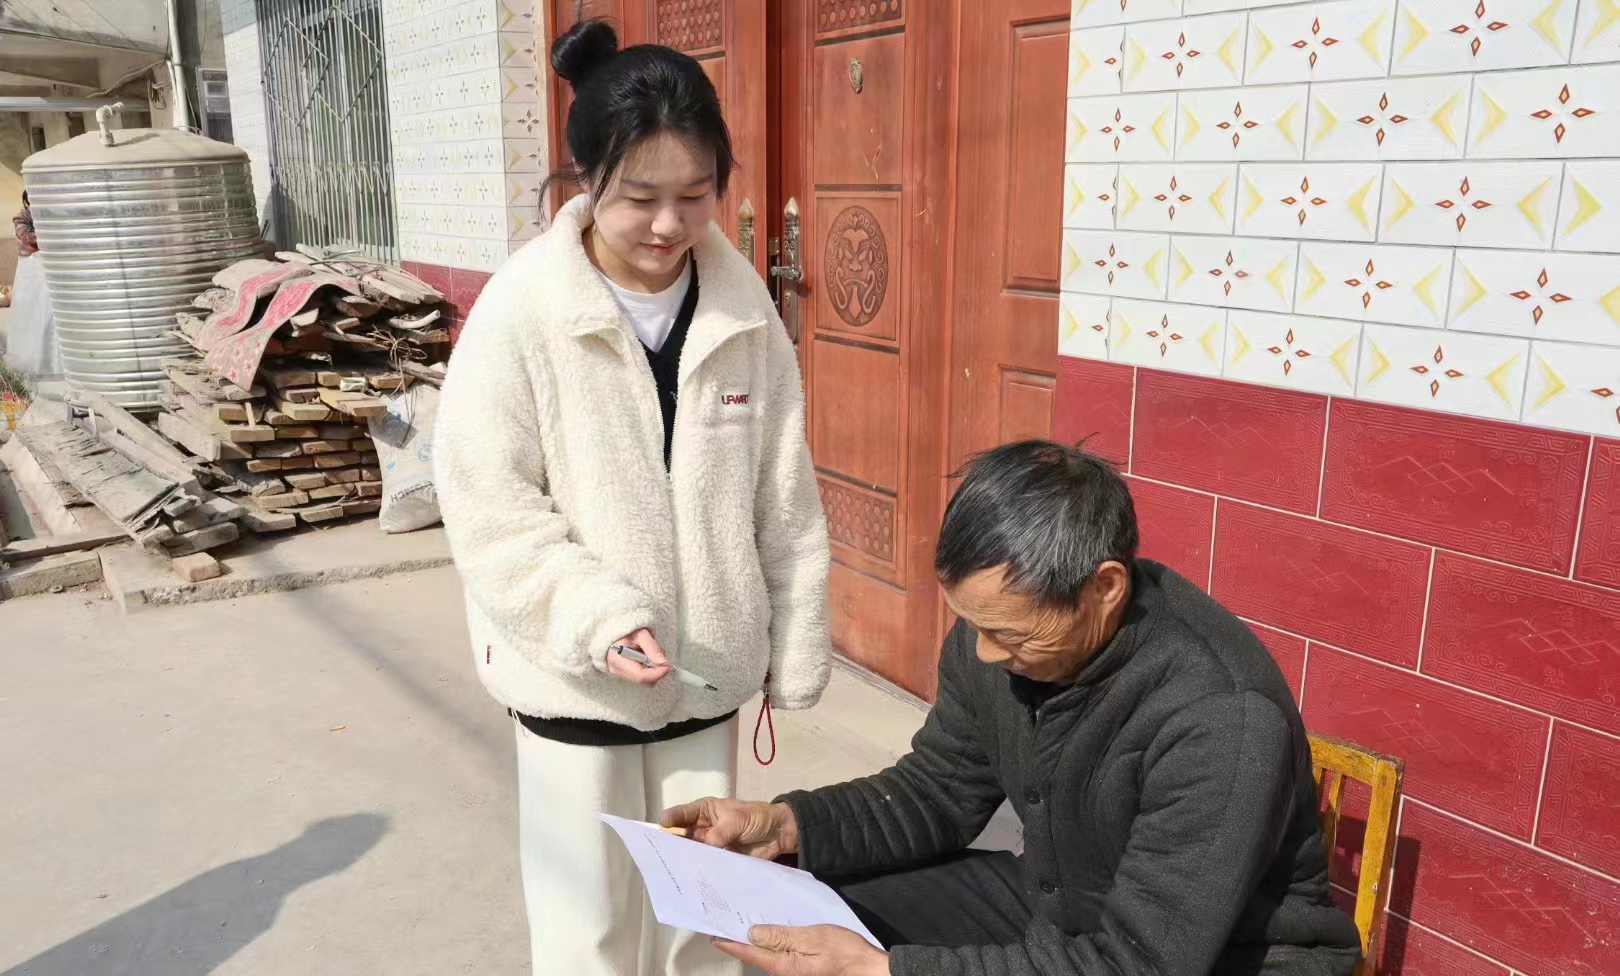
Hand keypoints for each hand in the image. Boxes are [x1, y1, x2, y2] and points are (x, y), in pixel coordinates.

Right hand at [605, 628, 671, 684]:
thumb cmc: (627, 630)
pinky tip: (647, 656)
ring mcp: (621, 673)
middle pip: (644, 680)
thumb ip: (652, 648)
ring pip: (645, 680)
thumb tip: (663, 663)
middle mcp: (617, 669)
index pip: (640, 675)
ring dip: (654, 668)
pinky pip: (642, 676)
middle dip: (656, 670)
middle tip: (659, 654)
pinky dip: (649, 668)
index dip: (657, 673)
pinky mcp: (626, 673)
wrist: (618, 630)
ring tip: (651, 652)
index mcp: (617, 659)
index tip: (668, 666)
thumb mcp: (641, 634)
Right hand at [660, 797, 798, 859]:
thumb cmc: (756, 817)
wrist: (778, 833)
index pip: (683, 814)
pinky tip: (693, 881)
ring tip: (675, 872)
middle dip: (673, 845)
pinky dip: (700, 872)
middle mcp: (703, 829)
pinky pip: (706, 866)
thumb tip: (707, 847)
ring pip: (693, 854)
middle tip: (662, 855)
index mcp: (705, 811)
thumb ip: (721, 833)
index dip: (671, 819)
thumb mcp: (737, 820)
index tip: (661, 825)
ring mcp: (710, 846)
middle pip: (683, 837)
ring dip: (686, 861)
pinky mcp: (719, 861)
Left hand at [712, 924, 888, 975]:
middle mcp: (782, 971)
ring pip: (766, 954)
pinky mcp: (800, 968)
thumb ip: (781, 936)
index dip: (728, 942)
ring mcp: (791, 971)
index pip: (748, 953)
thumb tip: (752, 932)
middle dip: (738, 939)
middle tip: (723, 920)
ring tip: (742, 920)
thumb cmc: (844, 952)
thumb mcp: (812, 938)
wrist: (868, 970)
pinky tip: (769, 930)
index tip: (711, 932)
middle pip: (754, 954)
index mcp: (782, 965)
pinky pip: (778, 954)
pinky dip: (770, 942)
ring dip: (754, 939)